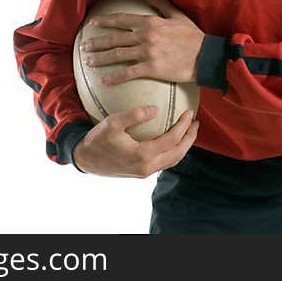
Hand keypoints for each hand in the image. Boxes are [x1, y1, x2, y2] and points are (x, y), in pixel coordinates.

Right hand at [72, 106, 198, 177]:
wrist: (86, 159)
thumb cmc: (98, 139)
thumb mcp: (113, 123)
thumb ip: (134, 115)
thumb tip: (155, 109)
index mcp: (142, 155)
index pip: (171, 140)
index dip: (183, 126)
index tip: (189, 112)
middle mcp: (147, 167)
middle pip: (178, 153)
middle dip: (190, 137)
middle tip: (195, 122)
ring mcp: (145, 171)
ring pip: (173, 160)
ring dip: (184, 145)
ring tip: (190, 130)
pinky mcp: (142, 171)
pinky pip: (165, 162)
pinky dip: (174, 151)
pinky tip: (174, 140)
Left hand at [79, 0, 204, 85]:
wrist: (206, 56)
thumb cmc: (193, 37)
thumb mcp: (178, 15)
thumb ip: (160, 4)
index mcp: (150, 22)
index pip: (121, 20)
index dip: (104, 21)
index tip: (92, 23)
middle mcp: (145, 36)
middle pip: (114, 38)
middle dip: (97, 42)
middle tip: (83, 46)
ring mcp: (147, 53)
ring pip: (117, 55)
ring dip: (100, 58)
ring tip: (88, 62)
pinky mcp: (151, 69)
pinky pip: (128, 73)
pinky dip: (114, 77)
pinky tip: (103, 80)